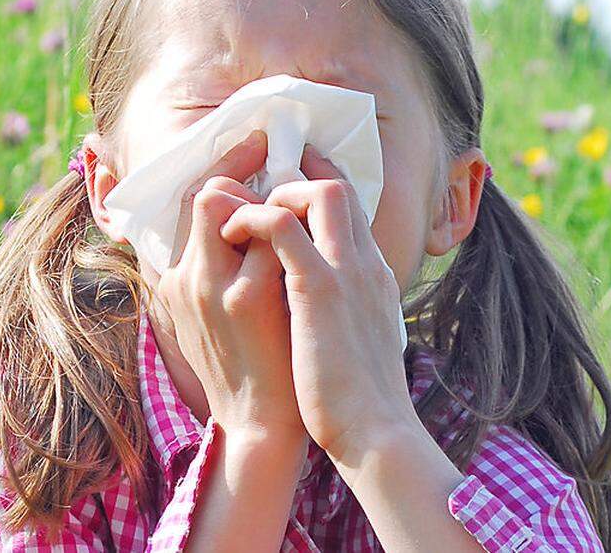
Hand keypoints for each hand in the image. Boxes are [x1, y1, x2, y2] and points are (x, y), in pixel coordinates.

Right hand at [156, 129, 306, 442]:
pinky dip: (294, 229)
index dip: (224, 167)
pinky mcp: (249, 297)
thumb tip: (241, 221)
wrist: (260, 426)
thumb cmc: (246, 370)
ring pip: (237, 207)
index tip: (257, 145)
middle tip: (281, 154)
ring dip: (274, 201)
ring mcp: (217, 285)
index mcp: (177, 280)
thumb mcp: (209, 318)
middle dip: (245, 169)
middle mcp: (188, 277)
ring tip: (300, 201)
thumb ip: (217, 269)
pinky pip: (273, 236)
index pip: (191, 201)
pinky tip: (315, 237)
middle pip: (208, 193)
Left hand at [218, 144, 416, 460]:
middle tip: (255, 185)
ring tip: (241, 218)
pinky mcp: (320, 288)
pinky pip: (282, 226)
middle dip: (295, 177)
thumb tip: (320, 303)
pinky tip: (233, 235)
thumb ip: (343, 309)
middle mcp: (365, 263)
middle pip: (338, 188)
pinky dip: (255, 218)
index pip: (351, 208)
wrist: (377, 433)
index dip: (318, 186)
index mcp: (374, 275)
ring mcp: (346, 271)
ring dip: (275, 194)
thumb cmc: (361, 400)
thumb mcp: (359, 338)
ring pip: (317, 194)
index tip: (289, 179)